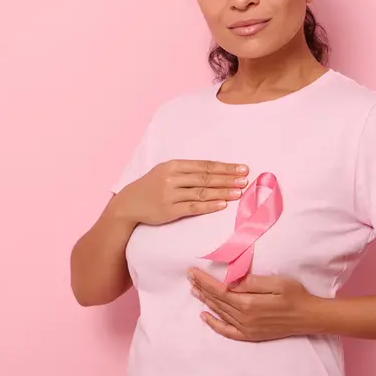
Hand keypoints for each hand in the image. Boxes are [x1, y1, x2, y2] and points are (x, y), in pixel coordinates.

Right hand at [116, 160, 248, 225]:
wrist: (129, 203)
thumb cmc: (151, 186)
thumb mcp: (165, 172)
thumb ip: (186, 171)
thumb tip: (215, 171)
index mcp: (173, 165)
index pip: (204, 165)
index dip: (224, 167)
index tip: (241, 168)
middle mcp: (172, 178)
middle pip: (206, 177)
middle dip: (228, 178)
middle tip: (245, 179)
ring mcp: (171, 194)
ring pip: (202, 192)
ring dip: (222, 192)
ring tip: (239, 192)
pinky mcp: (170, 210)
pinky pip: (194, 207)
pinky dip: (209, 206)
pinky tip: (222, 205)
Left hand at [187, 268, 324, 341]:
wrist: (310, 317)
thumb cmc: (296, 295)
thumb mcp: (276, 282)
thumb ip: (251, 282)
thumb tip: (230, 281)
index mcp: (249, 303)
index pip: (219, 290)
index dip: (204, 281)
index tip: (192, 271)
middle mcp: (244, 318)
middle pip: (216, 301)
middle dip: (202, 288)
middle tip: (189, 277)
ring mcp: (247, 328)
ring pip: (220, 313)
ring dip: (205, 301)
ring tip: (194, 291)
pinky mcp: (251, 335)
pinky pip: (227, 331)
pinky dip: (214, 324)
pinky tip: (205, 316)